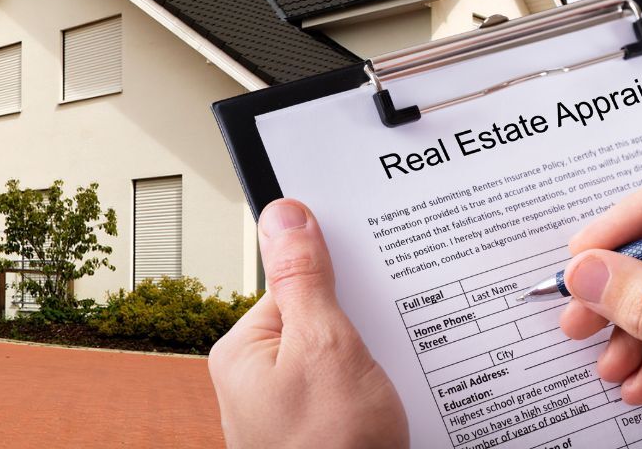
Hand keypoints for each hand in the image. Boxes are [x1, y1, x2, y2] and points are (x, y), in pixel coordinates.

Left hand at [208, 199, 407, 448]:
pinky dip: (379, 386)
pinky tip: (397, 394)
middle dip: (361, 320)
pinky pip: (352, 386)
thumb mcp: (323, 347)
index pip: (293, 281)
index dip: (337, 274)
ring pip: (343, 354)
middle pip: (321, 316)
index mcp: (244, 350)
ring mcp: (292, 407)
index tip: (372, 264)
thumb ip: (304, 279)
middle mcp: (260, 378)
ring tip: (392, 375)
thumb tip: (284, 213)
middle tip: (387, 335)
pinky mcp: (323, 427)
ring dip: (376, 356)